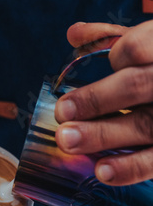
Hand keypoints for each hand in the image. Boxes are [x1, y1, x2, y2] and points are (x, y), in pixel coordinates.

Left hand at [55, 21, 152, 185]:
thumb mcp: (150, 39)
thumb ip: (112, 35)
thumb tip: (73, 34)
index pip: (135, 48)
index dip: (114, 57)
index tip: (98, 65)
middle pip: (135, 86)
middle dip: (94, 99)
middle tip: (61, 111)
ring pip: (145, 125)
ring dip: (103, 135)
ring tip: (68, 140)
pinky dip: (131, 167)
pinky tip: (103, 171)